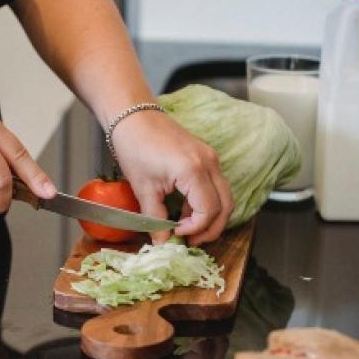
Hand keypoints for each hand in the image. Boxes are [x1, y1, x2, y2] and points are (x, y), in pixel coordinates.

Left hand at [110, 110, 232, 244]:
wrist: (133, 116)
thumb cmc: (135, 146)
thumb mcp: (143, 188)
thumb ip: (155, 219)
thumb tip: (162, 243)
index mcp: (194, 170)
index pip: (209, 210)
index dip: (196, 228)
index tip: (178, 234)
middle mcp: (209, 163)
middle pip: (226, 206)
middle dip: (211, 228)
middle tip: (191, 241)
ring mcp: (210, 158)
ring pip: (224, 197)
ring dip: (211, 217)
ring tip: (187, 228)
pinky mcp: (206, 156)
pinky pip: (215, 186)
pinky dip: (206, 202)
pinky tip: (185, 210)